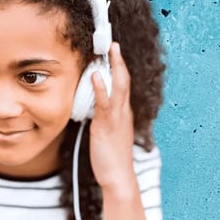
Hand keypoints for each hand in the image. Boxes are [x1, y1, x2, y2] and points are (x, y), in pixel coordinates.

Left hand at [89, 42, 135, 188]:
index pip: (123, 85)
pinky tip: (96, 76)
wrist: (118, 177)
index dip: (119, 67)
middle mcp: (123, 112)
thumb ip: (104, 118)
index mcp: (123, 113)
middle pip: (124, 80)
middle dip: (119, 60)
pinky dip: (101, 88)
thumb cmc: (111, 157)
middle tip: (114, 43)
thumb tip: (95, 108)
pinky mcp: (106, 126)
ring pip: (119, 87)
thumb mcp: (108, 133)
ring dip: (115, 66)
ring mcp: (116, 118)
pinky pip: (105, 104)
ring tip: (111, 49)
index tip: (114, 52)